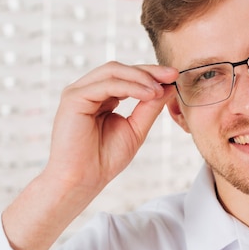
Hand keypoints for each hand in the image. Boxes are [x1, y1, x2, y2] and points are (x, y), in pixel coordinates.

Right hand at [46, 61, 177, 197]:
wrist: (83, 180)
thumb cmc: (105, 159)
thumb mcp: (135, 129)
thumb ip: (149, 107)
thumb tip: (169, 87)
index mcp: (101, 97)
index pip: (127, 77)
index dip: (151, 74)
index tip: (174, 76)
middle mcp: (88, 91)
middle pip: (120, 69)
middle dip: (148, 71)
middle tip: (172, 75)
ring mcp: (78, 92)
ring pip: (113, 71)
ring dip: (140, 78)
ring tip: (160, 89)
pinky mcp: (73, 97)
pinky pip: (106, 85)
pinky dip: (130, 87)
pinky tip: (148, 94)